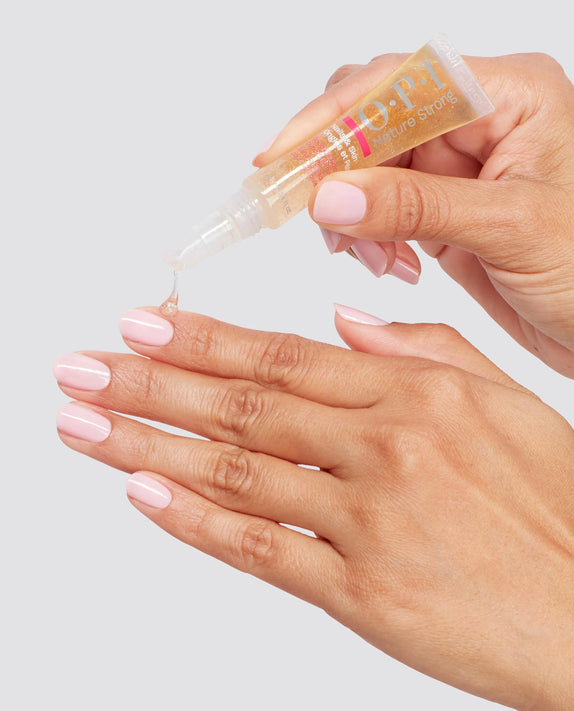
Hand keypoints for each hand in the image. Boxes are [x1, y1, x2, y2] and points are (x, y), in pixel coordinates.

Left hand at [54, 307, 573, 709]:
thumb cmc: (555, 503)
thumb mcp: (505, 399)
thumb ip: (421, 349)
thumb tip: (343, 322)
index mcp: (414, 391)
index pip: (282, 354)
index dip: (203, 339)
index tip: (142, 324)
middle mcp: (383, 445)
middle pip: (242, 404)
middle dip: (150, 382)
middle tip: (83, 366)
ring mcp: (368, 518)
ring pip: (235, 471)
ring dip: (149, 444)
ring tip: (84, 424)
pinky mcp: (364, 591)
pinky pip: (263, 549)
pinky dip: (198, 522)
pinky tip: (146, 494)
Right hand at [254, 52, 573, 376]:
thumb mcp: (509, 227)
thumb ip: (414, 206)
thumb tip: (328, 196)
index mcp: (506, 96)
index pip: (396, 83)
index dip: (331, 118)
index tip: (278, 160)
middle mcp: (476, 121)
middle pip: (373, 121)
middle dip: (334, 169)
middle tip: (306, 215)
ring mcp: (455, 167)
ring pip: (368, 168)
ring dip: (349, 211)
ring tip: (368, 256)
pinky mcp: (441, 209)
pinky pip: (380, 208)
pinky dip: (367, 236)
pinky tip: (387, 262)